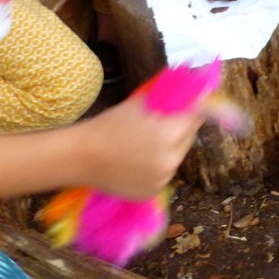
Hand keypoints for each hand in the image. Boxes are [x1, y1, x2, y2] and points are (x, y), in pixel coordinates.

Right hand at [80, 97, 205, 199]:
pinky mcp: (153, 192)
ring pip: (178, 156)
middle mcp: (171, 160)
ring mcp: (162, 179)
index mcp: (170, 134)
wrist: (82, 156)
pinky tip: (142, 158)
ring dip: (172, 147)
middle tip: (168, 119)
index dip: (195, 108)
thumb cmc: (110, 124)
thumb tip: (191, 86)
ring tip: (151, 140)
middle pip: (189, 137)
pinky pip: (165, 173)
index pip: (196, 117)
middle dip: (184, 127)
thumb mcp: (141, 103)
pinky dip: (159, 165)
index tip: (194, 101)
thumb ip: (168, 97)